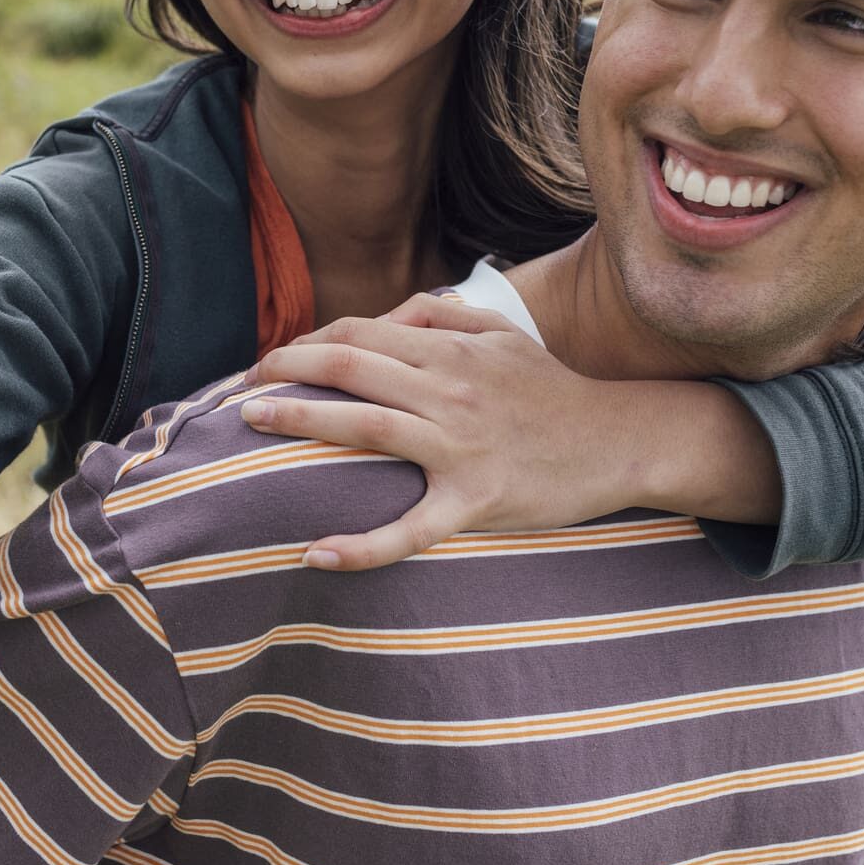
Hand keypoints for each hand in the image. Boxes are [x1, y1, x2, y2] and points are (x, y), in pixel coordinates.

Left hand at [241, 292, 648, 568]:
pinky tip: (317, 553)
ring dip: (301, 422)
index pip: (359, 334)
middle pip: (350, 368)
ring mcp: (461, 446)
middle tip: (243, 388)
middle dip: (286, 371)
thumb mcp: (502, 334)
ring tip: (252, 424)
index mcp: (450, 350)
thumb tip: (389, 312)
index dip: (306, 342)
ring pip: (366, 427)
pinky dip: (362, 545)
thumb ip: (443, 315)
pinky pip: (411, 527)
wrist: (620, 441)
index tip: (273, 361)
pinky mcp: (475, 500)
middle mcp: (449, 391)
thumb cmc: (553, 390)